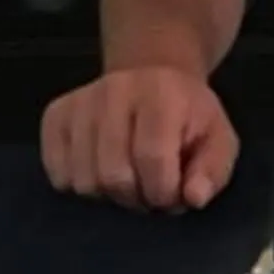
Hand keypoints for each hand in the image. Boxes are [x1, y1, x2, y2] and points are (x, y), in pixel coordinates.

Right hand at [39, 66, 240, 210]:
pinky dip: (79, 185)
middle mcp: (114, 92)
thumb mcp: (218, 140)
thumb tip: (193, 198)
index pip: (152, 158)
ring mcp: (80, 103)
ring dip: (108, 195)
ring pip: (83, 180)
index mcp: (160, 95)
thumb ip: (212, 170)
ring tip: (127, 180)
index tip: (171, 196)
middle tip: (148, 191)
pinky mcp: (55, 115)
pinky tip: (100, 170)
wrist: (153, 75)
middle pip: (113, 175)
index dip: (163, 192)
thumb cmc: (188, 116)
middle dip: (135, 198)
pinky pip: (57, 173)